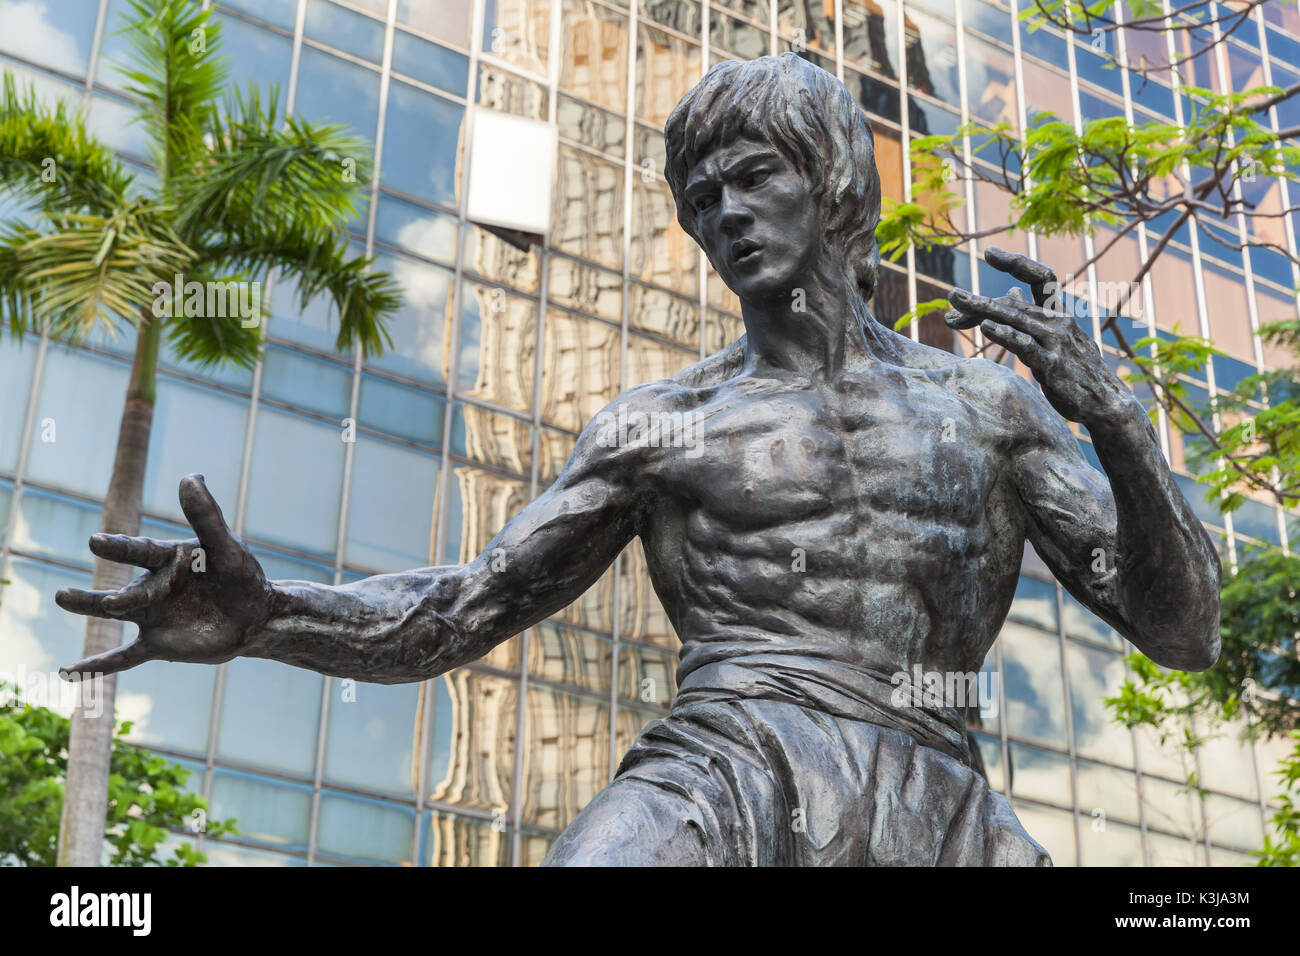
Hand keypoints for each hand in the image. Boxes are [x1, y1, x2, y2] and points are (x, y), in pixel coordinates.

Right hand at [56, 474, 273, 679]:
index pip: (141, 551)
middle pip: (122, 589)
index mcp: (168, 560)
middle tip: (66, 595)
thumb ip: (208, 517)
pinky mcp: (159, 644)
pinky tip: (68, 672)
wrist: (256, 616)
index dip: (120, 547)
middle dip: (96, 595)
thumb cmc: (242, 577)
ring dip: (91, 609)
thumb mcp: (228, 548)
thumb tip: (191, 476)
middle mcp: (154, 586)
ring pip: (115, 614)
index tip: (97, 541)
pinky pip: (125, 657)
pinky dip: (99, 666)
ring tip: (62, 599)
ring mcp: (153, 616)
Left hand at [945, 248, 1132, 425]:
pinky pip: (1026, 345)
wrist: (1105, 402)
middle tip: (952, 296)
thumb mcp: (1056, 337)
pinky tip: (987, 327)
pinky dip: (1006, 334)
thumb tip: (1012, 291)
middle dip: (980, 301)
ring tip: (957, 303)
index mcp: (1059, 313)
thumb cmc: (1076, 369)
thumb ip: (1032, 315)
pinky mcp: (1052, 365)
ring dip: (983, 310)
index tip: (989, 253)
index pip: (1040, 277)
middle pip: (1015, 303)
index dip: (1017, 263)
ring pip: (1016, 319)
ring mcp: (1056, 342)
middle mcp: (1059, 322)